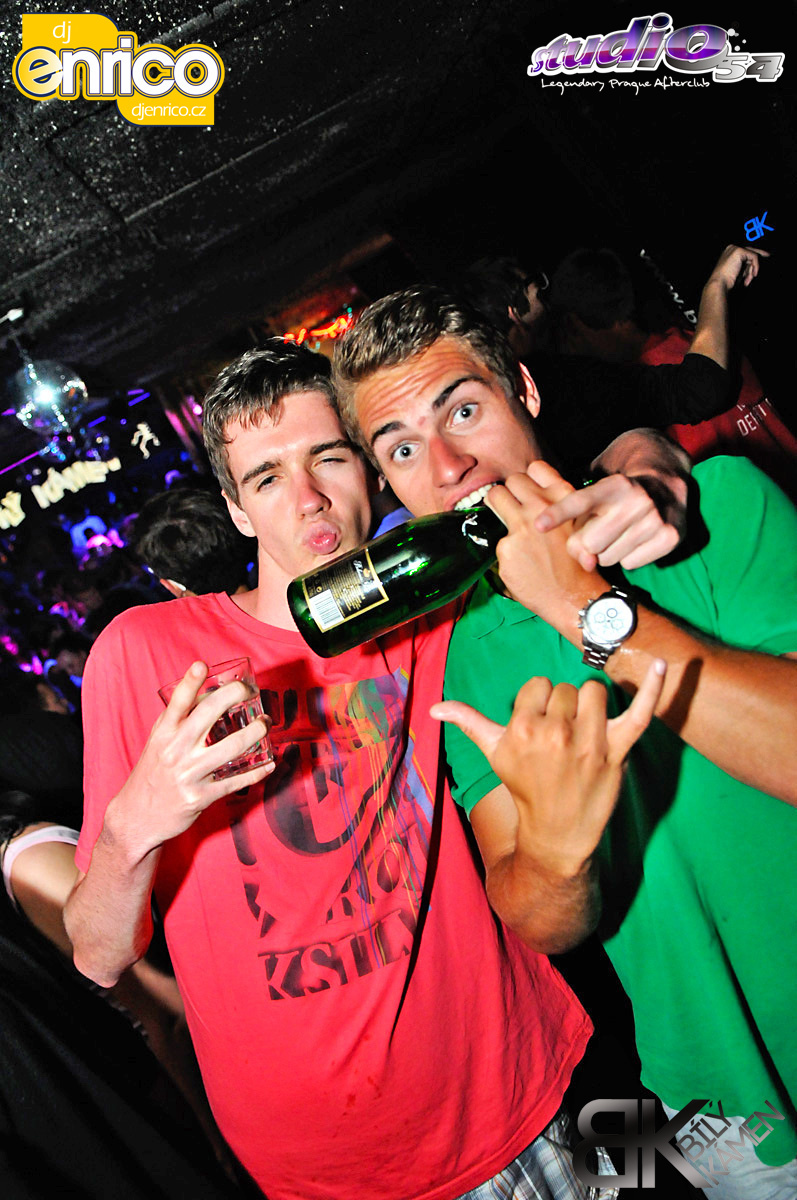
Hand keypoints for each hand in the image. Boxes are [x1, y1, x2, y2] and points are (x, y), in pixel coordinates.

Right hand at [107, 661, 273, 858]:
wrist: (137, 816)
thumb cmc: (153, 773)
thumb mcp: (158, 742)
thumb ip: (178, 720)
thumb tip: (208, 694)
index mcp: (163, 734)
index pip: (177, 703)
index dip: (189, 682)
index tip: (202, 665)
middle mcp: (175, 751)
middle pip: (208, 715)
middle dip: (234, 696)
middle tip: (250, 691)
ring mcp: (188, 774)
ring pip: (231, 747)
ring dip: (256, 732)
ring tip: (265, 723)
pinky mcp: (200, 797)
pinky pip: (236, 781)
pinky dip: (257, 772)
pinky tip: (269, 763)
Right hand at [431, 659, 665, 876]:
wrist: (558, 833)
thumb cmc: (525, 787)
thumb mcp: (494, 754)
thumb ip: (468, 722)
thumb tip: (433, 709)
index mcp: (523, 729)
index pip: (538, 684)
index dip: (537, 702)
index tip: (537, 727)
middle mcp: (555, 733)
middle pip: (564, 687)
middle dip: (562, 706)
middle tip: (559, 739)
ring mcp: (590, 742)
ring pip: (593, 691)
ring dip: (590, 706)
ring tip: (584, 732)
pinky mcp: (619, 750)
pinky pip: (641, 711)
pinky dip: (653, 687)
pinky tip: (663, 665)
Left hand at [485, 462, 599, 625]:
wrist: (575, 596)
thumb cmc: (578, 562)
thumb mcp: (578, 523)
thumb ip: (558, 506)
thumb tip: (535, 495)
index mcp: (562, 498)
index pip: (535, 468)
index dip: (529, 480)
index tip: (529, 493)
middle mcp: (541, 507)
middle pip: (512, 481)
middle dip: (511, 492)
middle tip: (514, 509)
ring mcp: (521, 526)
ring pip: (495, 497)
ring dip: (498, 507)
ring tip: (510, 525)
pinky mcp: (506, 547)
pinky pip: (498, 538)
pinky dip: (506, 549)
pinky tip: (520, 561)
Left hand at [535, 468, 685, 570]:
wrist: (668, 484)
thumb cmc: (620, 492)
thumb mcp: (598, 487)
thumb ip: (573, 507)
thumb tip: (564, 543)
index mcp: (615, 485)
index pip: (581, 501)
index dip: (558, 513)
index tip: (538, 525)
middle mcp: (637, 500)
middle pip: (591, 542)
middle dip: (585, 543)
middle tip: (595, 533)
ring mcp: (656, 519)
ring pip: (609, 558)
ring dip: (606, 552)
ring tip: (617, 535)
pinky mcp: (670, 537)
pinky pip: (630, 564)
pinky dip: (628, 557)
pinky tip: (635, 541)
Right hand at [708, 244, 768, 290]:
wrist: (719, 284)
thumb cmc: (727, 282)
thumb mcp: (738, 272)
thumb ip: (746, 266)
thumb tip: (756, 264)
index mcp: (729, 252)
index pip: (746, 252)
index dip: (756, 256)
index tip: (766, 256)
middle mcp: (731, 248)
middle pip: (750, 251)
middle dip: (758, 258)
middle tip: (767, 258)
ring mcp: (734, 248)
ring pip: (752, 256)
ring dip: (753, 269)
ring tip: (750, 278)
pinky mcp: (739, 251)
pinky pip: (753, 256)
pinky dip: (755, 266)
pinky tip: (753, 275)